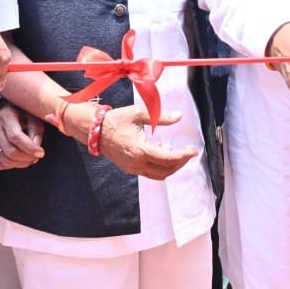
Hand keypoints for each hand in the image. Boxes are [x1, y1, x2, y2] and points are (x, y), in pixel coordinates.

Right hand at [0, 103, 44, 169]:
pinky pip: (0, 164)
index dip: (30, 148)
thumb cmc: (21, 112)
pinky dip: (12, 165)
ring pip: (4, 160)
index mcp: (5, 117)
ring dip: (21, 163)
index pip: (16, 137)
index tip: (41, 153)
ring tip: (30, 157)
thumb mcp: (32, 116)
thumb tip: (36, 150)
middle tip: (37, 156)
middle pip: (10, 151)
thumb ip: (36, 132)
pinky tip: (20, 159)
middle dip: (27, 158)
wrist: (4, 110)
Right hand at [77, 104, 197, 179]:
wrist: (96, 131)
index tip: (193, 151)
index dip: (183, 156)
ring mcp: (133, 168)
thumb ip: (161, 116)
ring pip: (159, 175)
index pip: (168, 158)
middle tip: (189, 152)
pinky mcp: (130, 169)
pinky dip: (161, 168)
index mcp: (140, 150)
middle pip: (166, 169)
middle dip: (180, 162)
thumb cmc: (117, 120)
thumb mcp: (139, 113)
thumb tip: (178, 116)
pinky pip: (150, 174)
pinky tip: (163, 156)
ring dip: (172, 168)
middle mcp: (137, 163)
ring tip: (180, 156)